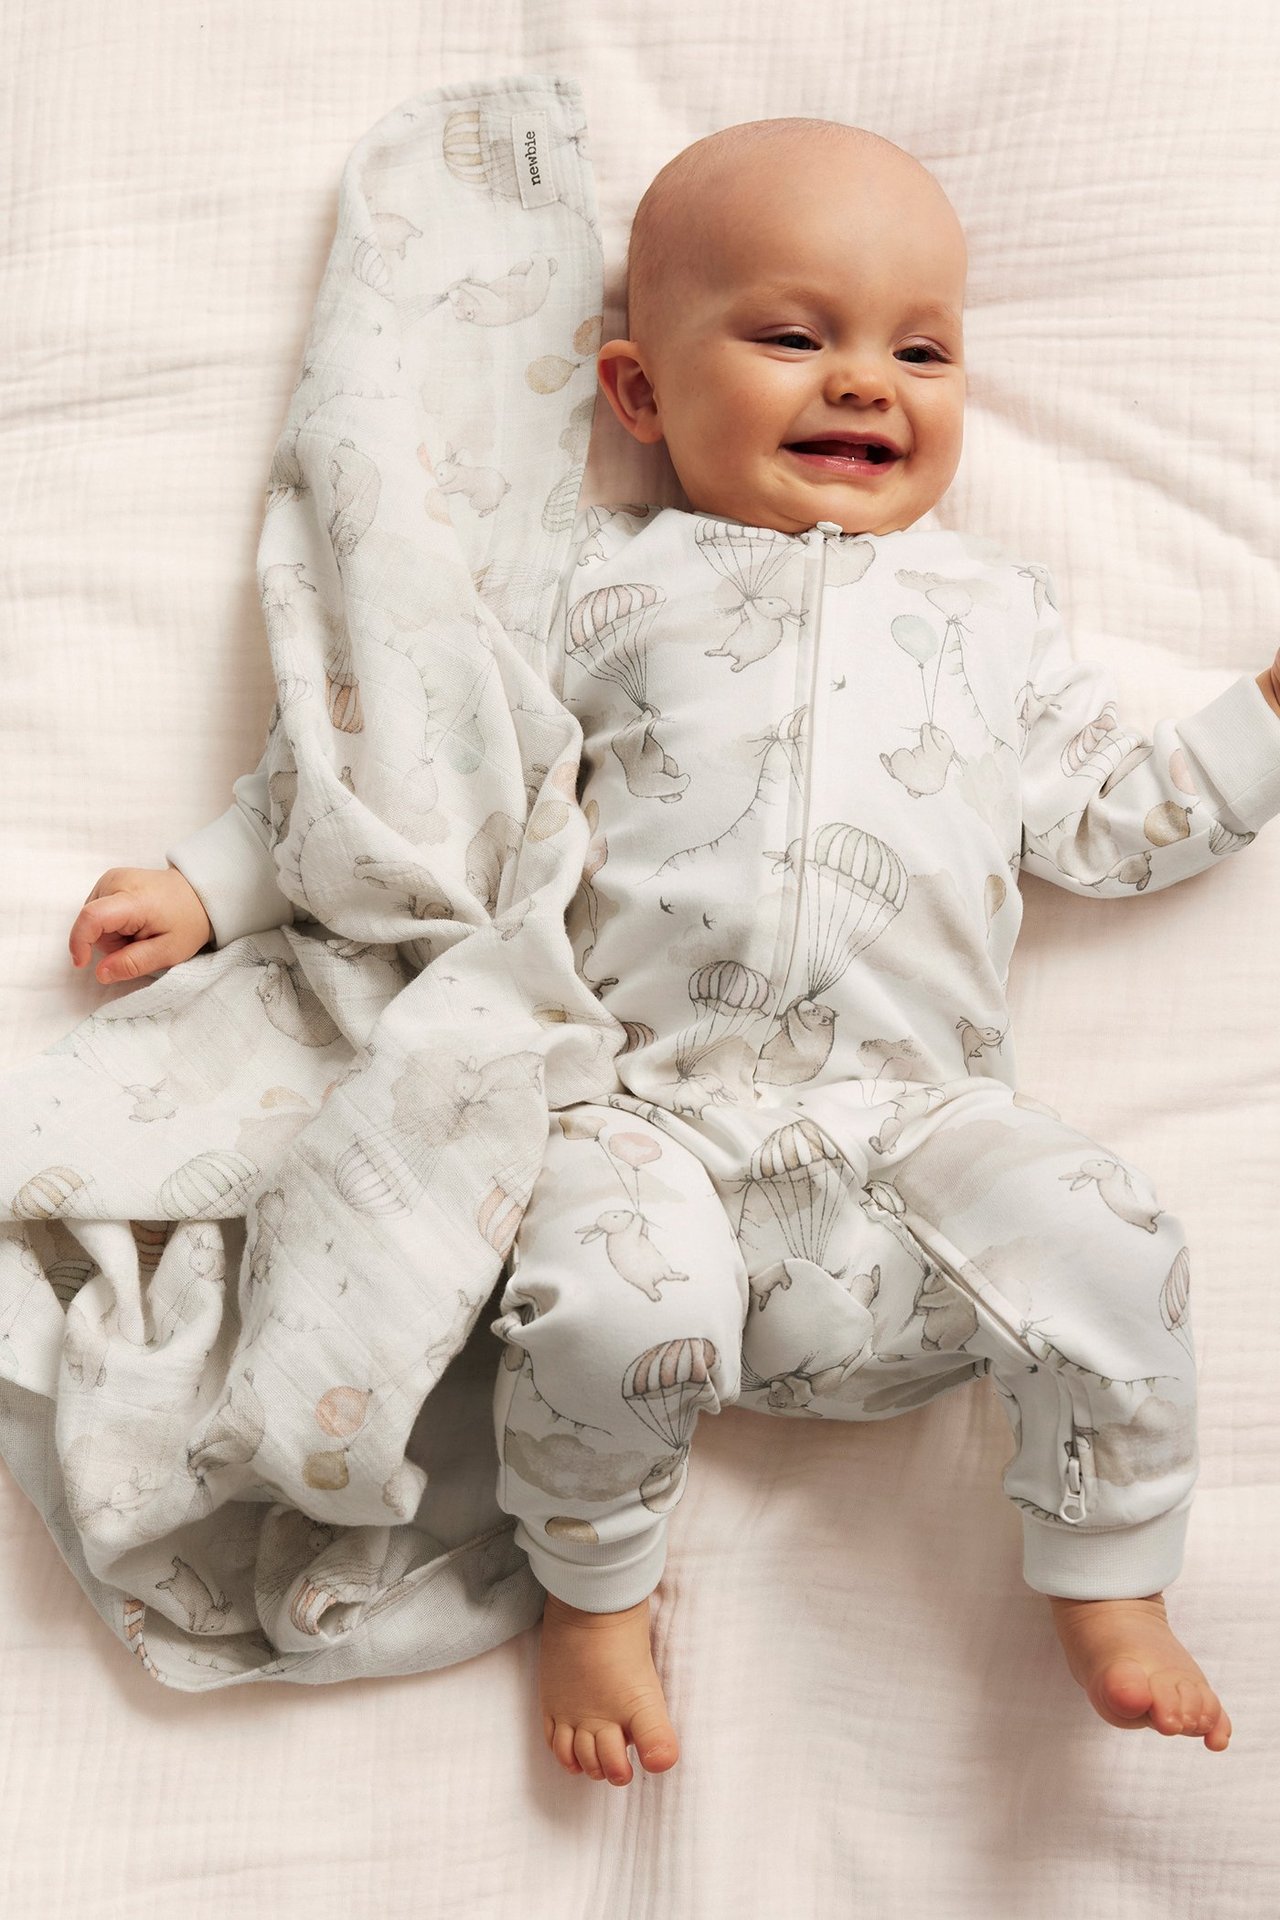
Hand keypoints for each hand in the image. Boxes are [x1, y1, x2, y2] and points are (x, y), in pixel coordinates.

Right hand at [68, 866, 212, 984]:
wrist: (199, 894)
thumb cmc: (187, 922)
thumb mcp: (168, 952)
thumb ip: (133, 963)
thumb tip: (100, 973)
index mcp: (133, 899)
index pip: (91, 917)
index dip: (80, 943)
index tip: (82, 964)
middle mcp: (117, 881)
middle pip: (92, 924)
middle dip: (111, 943)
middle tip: (141, 942)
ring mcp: (112, 877)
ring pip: (94, 919)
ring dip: (112, 933)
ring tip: (140, 930)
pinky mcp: (110, 879)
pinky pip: (98, 910)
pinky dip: (112, 923)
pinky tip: (134, 920)